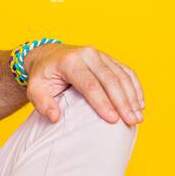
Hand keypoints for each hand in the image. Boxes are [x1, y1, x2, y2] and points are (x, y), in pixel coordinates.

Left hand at [23, 43, 144, 125]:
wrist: (47, 55)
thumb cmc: (43, 76)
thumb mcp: (34, 89)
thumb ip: (42, 104)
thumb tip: (55, 118)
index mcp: (70, 62)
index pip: (90, 85)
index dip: (103, 103)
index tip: (113, 120)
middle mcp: (87, 55)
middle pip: (110, 80)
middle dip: (123, 102)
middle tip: (131, 121)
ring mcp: (100, 55)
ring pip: (121, 75)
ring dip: (132, 97)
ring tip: (138, 117)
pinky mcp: (108, 59)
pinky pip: (126, 71)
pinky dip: (135, 87)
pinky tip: (140, 104)